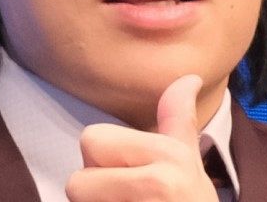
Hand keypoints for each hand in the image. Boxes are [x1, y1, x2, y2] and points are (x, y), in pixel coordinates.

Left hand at [66, 75, 218, 200]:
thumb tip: (186, 77)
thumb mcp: (189, 165)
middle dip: (95, 193)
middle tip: (127, 201)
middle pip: (77, 182)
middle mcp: (153, 187)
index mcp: (168, 158)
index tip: (133, 177)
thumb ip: (178, 120)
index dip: (105, 161)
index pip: (92, 140)